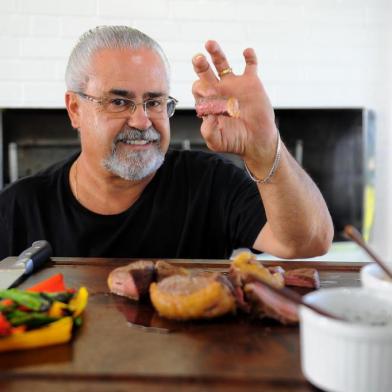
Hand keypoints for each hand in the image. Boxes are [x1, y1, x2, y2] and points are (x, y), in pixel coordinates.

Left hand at [192, 41, 278, 171]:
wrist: (257, 142)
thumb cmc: (235, 142)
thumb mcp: (217, 141)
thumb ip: (208, 131)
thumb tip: (207, 117)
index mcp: (208, 103)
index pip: (198, 89)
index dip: (200, 89)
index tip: (207, 95)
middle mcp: (219, 91)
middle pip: (205, 72)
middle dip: (200, 65)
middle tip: (198, 59)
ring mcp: (234, 85)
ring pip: (223, 63)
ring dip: (216, 53)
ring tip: (209, 43)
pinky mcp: (251, 83)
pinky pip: (250, 65)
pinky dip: (249, 57)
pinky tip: (246, 52)